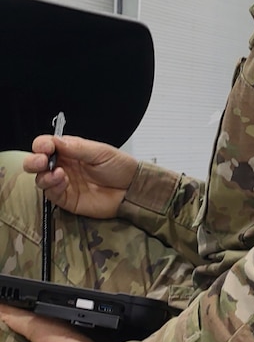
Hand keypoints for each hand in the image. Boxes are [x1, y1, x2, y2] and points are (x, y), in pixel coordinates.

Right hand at [23, 134, 137, 219]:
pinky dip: (53, 187)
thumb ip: (78, 148)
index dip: (42, 145)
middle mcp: (64, 165)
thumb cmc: (119, 166)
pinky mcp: (67, 200)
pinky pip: (52, 194)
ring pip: (41, 179)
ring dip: (44, 175)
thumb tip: (55, 141)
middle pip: (37, 163)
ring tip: (58, 173)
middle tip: (41, 161)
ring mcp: (64, 183)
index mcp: (70, 150)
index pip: (47, 145)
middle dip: (33, 161)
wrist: (132, 190)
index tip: (46, 147)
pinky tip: (63, 182)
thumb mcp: (101, 152)